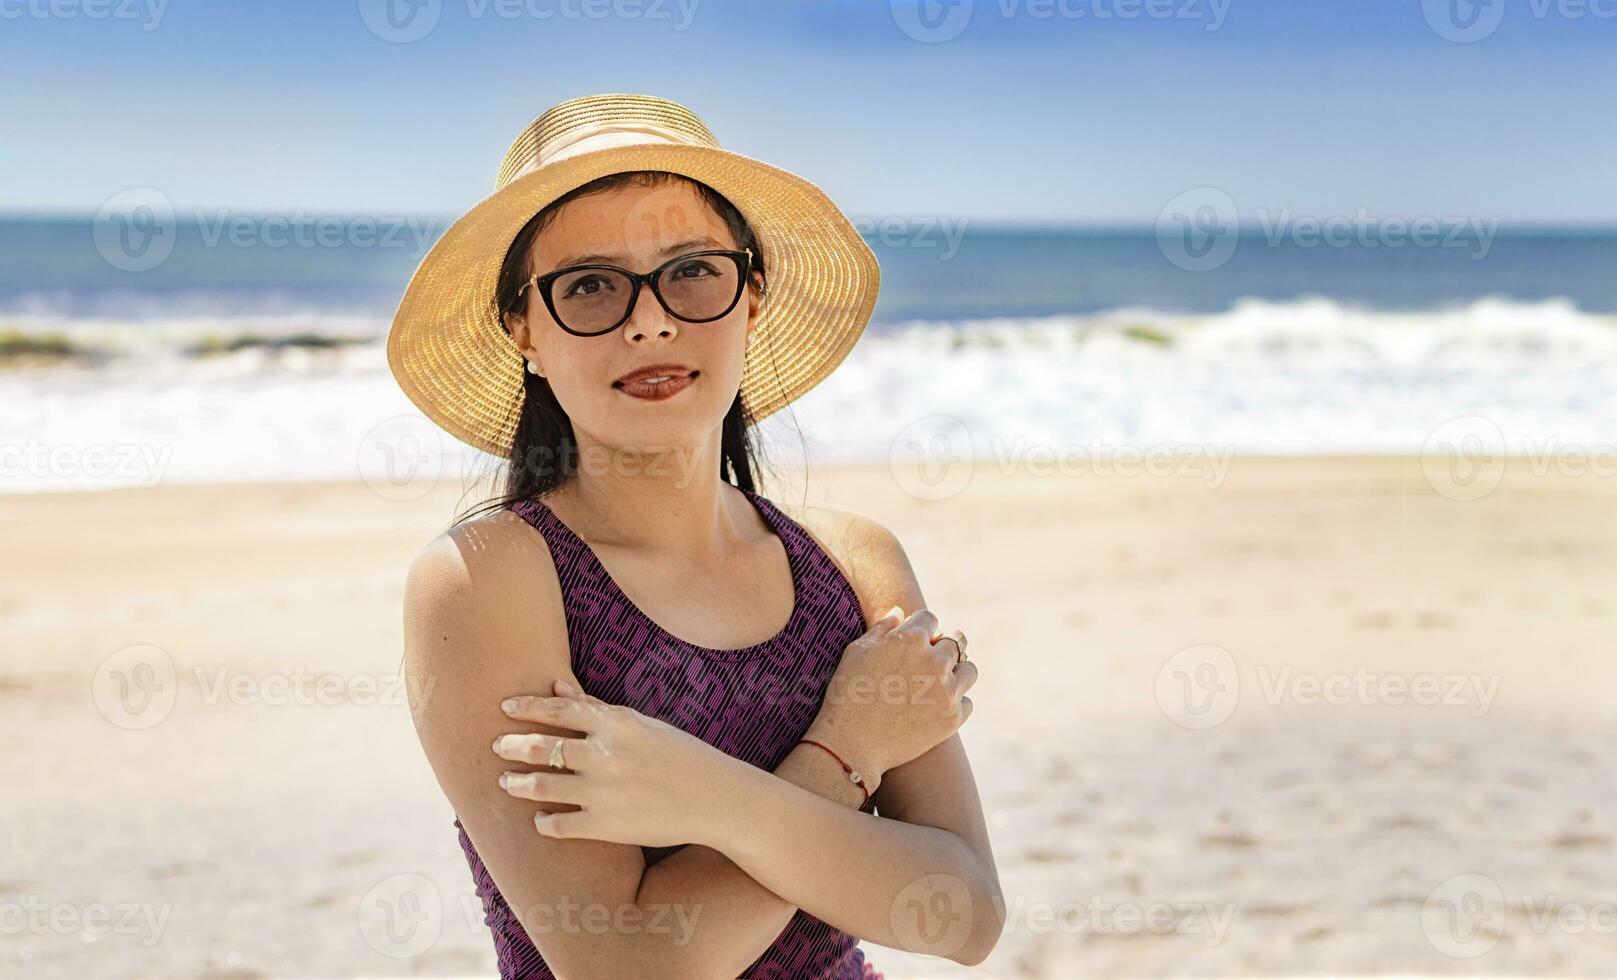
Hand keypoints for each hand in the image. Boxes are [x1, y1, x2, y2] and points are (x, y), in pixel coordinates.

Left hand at [492, 679, 749, 848]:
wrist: (716, 799)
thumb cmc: (681, 756)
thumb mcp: (642, 724)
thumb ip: (597, 707)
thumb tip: (556, 684)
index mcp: (617, 724)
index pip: (558, 709)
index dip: (526, 708)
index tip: (504, 708)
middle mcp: (605, 754)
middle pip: (541, 747)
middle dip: (511, 746)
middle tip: (497, 746)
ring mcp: (603, 791)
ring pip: (540, 786)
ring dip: (517, 783)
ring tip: (507, 783)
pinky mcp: (605, 826)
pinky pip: (558, 825)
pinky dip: (543, 822)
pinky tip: (539, 820)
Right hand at [807, 606, 976, 780]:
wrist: (852, 743)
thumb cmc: (847, 694)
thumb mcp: (856, 652)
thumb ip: (881, 628)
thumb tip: (900, 612)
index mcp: (911, 639)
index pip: (930, 618)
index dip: (920, 626)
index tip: (914, 638)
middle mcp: (935, 661)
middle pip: (956, 640)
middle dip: (943, 645)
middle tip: (930, 658)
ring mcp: (947, 691)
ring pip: (969, 670)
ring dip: (957, 671)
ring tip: (939, 681)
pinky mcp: (952, 718)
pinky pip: (967, 702)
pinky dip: (954, 702)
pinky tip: (936, 706)